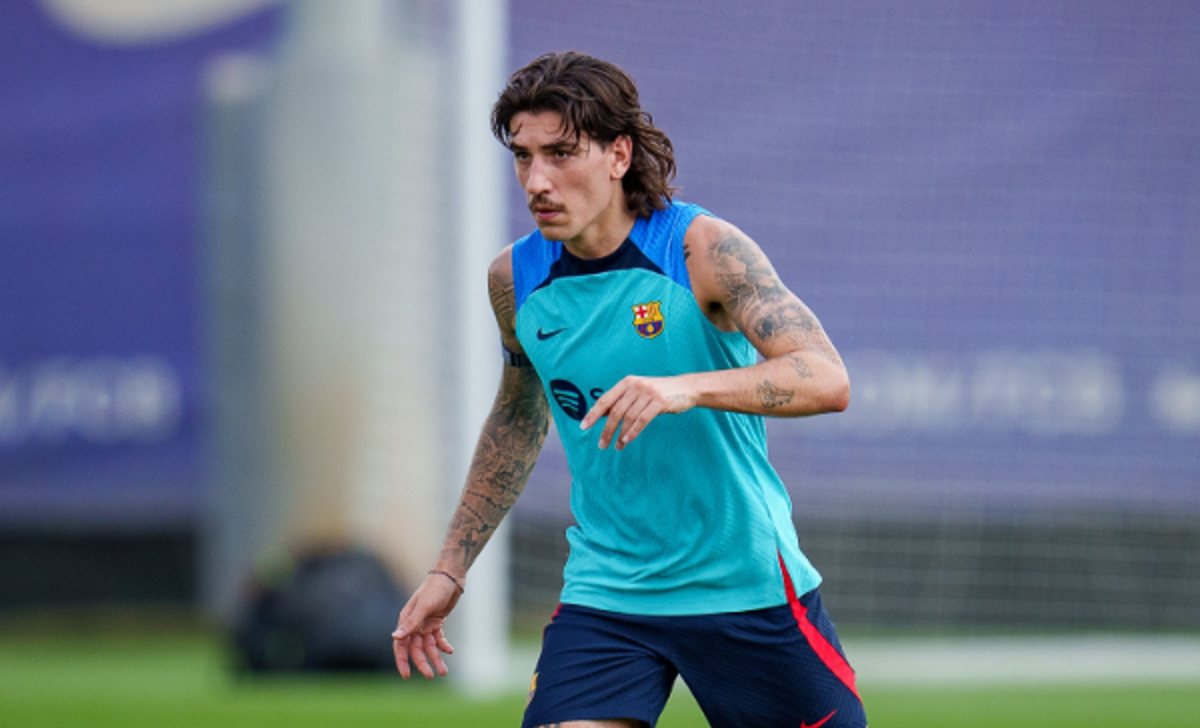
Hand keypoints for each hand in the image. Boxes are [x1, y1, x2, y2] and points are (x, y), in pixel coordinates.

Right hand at [392, 571, 462, 678]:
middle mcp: (414, 624)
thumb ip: (411, 623)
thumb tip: (395, 637)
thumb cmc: (435, 589)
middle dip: (422, 663)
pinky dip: (443, 645)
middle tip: (430, 676)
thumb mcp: (424, 607)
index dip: (402, 661)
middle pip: (416, 649)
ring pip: (429, 646)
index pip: (400, 645)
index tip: (407, 675)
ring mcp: (426, 623)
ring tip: (443, 671)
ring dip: (436, 658)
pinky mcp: (437, 621)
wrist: (451, 577)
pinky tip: (450, 651)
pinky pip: (438, 638)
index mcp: (406, 620)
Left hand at [580, 375, 695, 449]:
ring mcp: (648, 393)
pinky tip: (628, 440)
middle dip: (606, 430)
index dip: (593, 414)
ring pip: (628, 418)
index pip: (605, 399)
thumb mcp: (638, 390)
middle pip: (615, 411)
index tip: (583, 426)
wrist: (686, 387)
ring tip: (617, 446)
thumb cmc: (659, 391)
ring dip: (620, 435)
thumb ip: (622, 400)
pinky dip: (633, 431)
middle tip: (602, 444)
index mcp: (627, 382)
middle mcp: (636, 386)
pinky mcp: (660, 402)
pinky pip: (642, 420)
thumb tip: (601, 414)